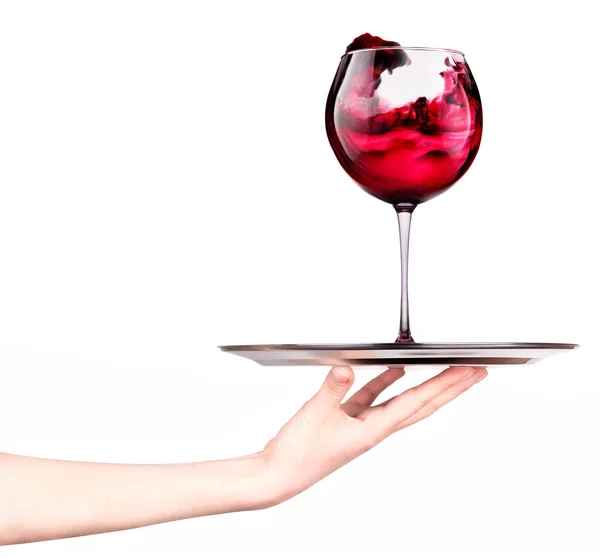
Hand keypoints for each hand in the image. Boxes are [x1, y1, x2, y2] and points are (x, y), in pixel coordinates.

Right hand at [263, 366, 486, 502]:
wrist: (279, 475)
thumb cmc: (298, 456)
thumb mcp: (315, 416)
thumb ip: (332, 389)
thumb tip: (347, 368)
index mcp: (373, 431)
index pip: (418, 403)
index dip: (445, 385)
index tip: (466, 372)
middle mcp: (374, 430)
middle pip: (422, 405)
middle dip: (450, 388)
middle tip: (473, 373)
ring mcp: (362, 425)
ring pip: (401, 401)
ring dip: (422, 384)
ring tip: (442, 370)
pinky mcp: (347, 420)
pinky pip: (374, 398)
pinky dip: (385, 383)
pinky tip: (391, 371)